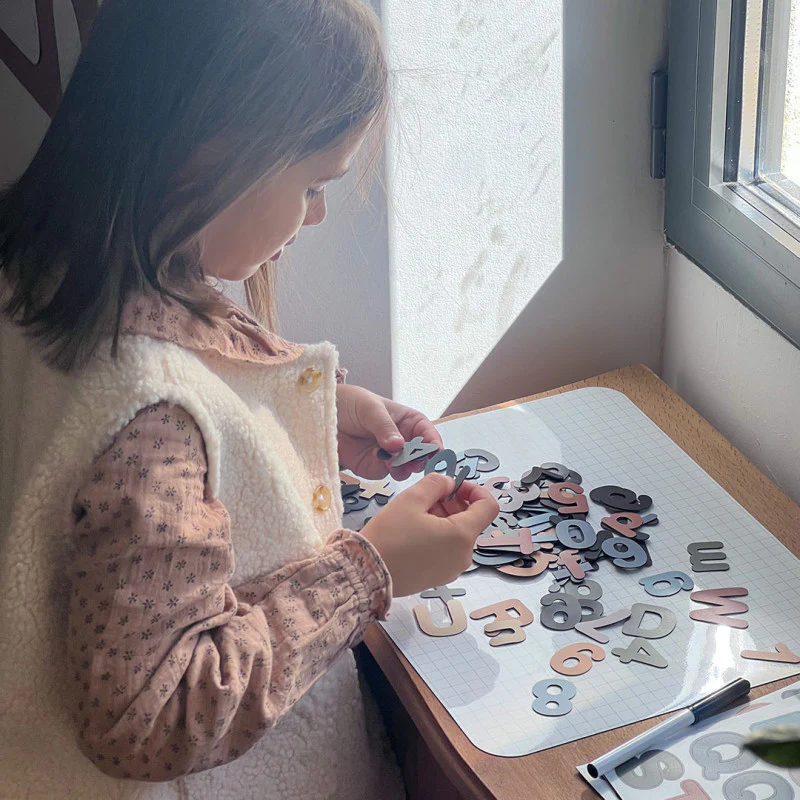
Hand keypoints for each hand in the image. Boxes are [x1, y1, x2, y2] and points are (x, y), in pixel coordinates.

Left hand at [336, 384, 442, 479]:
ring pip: (406, 468)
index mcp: (409, 421)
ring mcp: (390, 455)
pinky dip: (385, 471)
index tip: (435, 452)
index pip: (428, 434)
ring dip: (403, 468)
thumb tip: (398, 444)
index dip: (434, 443)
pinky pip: (386, 473)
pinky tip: (381, 462)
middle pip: (421, 456)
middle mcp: (403, 440)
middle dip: (421, 460)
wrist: (324, 416)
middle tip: (415, 462)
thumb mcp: (370, 408)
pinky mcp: (374, 467)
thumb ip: (384, 426)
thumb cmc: (350, 403)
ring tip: (394, 462)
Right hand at [359, 473, 498, 596]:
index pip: (489, 506)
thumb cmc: (389, 535)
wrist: (366, 573)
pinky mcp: (439, 577)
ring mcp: (452, 569)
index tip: (454, 484)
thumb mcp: (411, 499)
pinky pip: (448, 550)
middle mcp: (464, 556)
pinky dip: (439, 535)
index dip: (475, 489)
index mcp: (462, 536)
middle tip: (428, 496)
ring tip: (417, 513)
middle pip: (472, 520)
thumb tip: (449, 483)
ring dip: (445, 518)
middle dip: (454, 503)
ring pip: (458, 535)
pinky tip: (414, 531)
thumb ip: (436, 483)